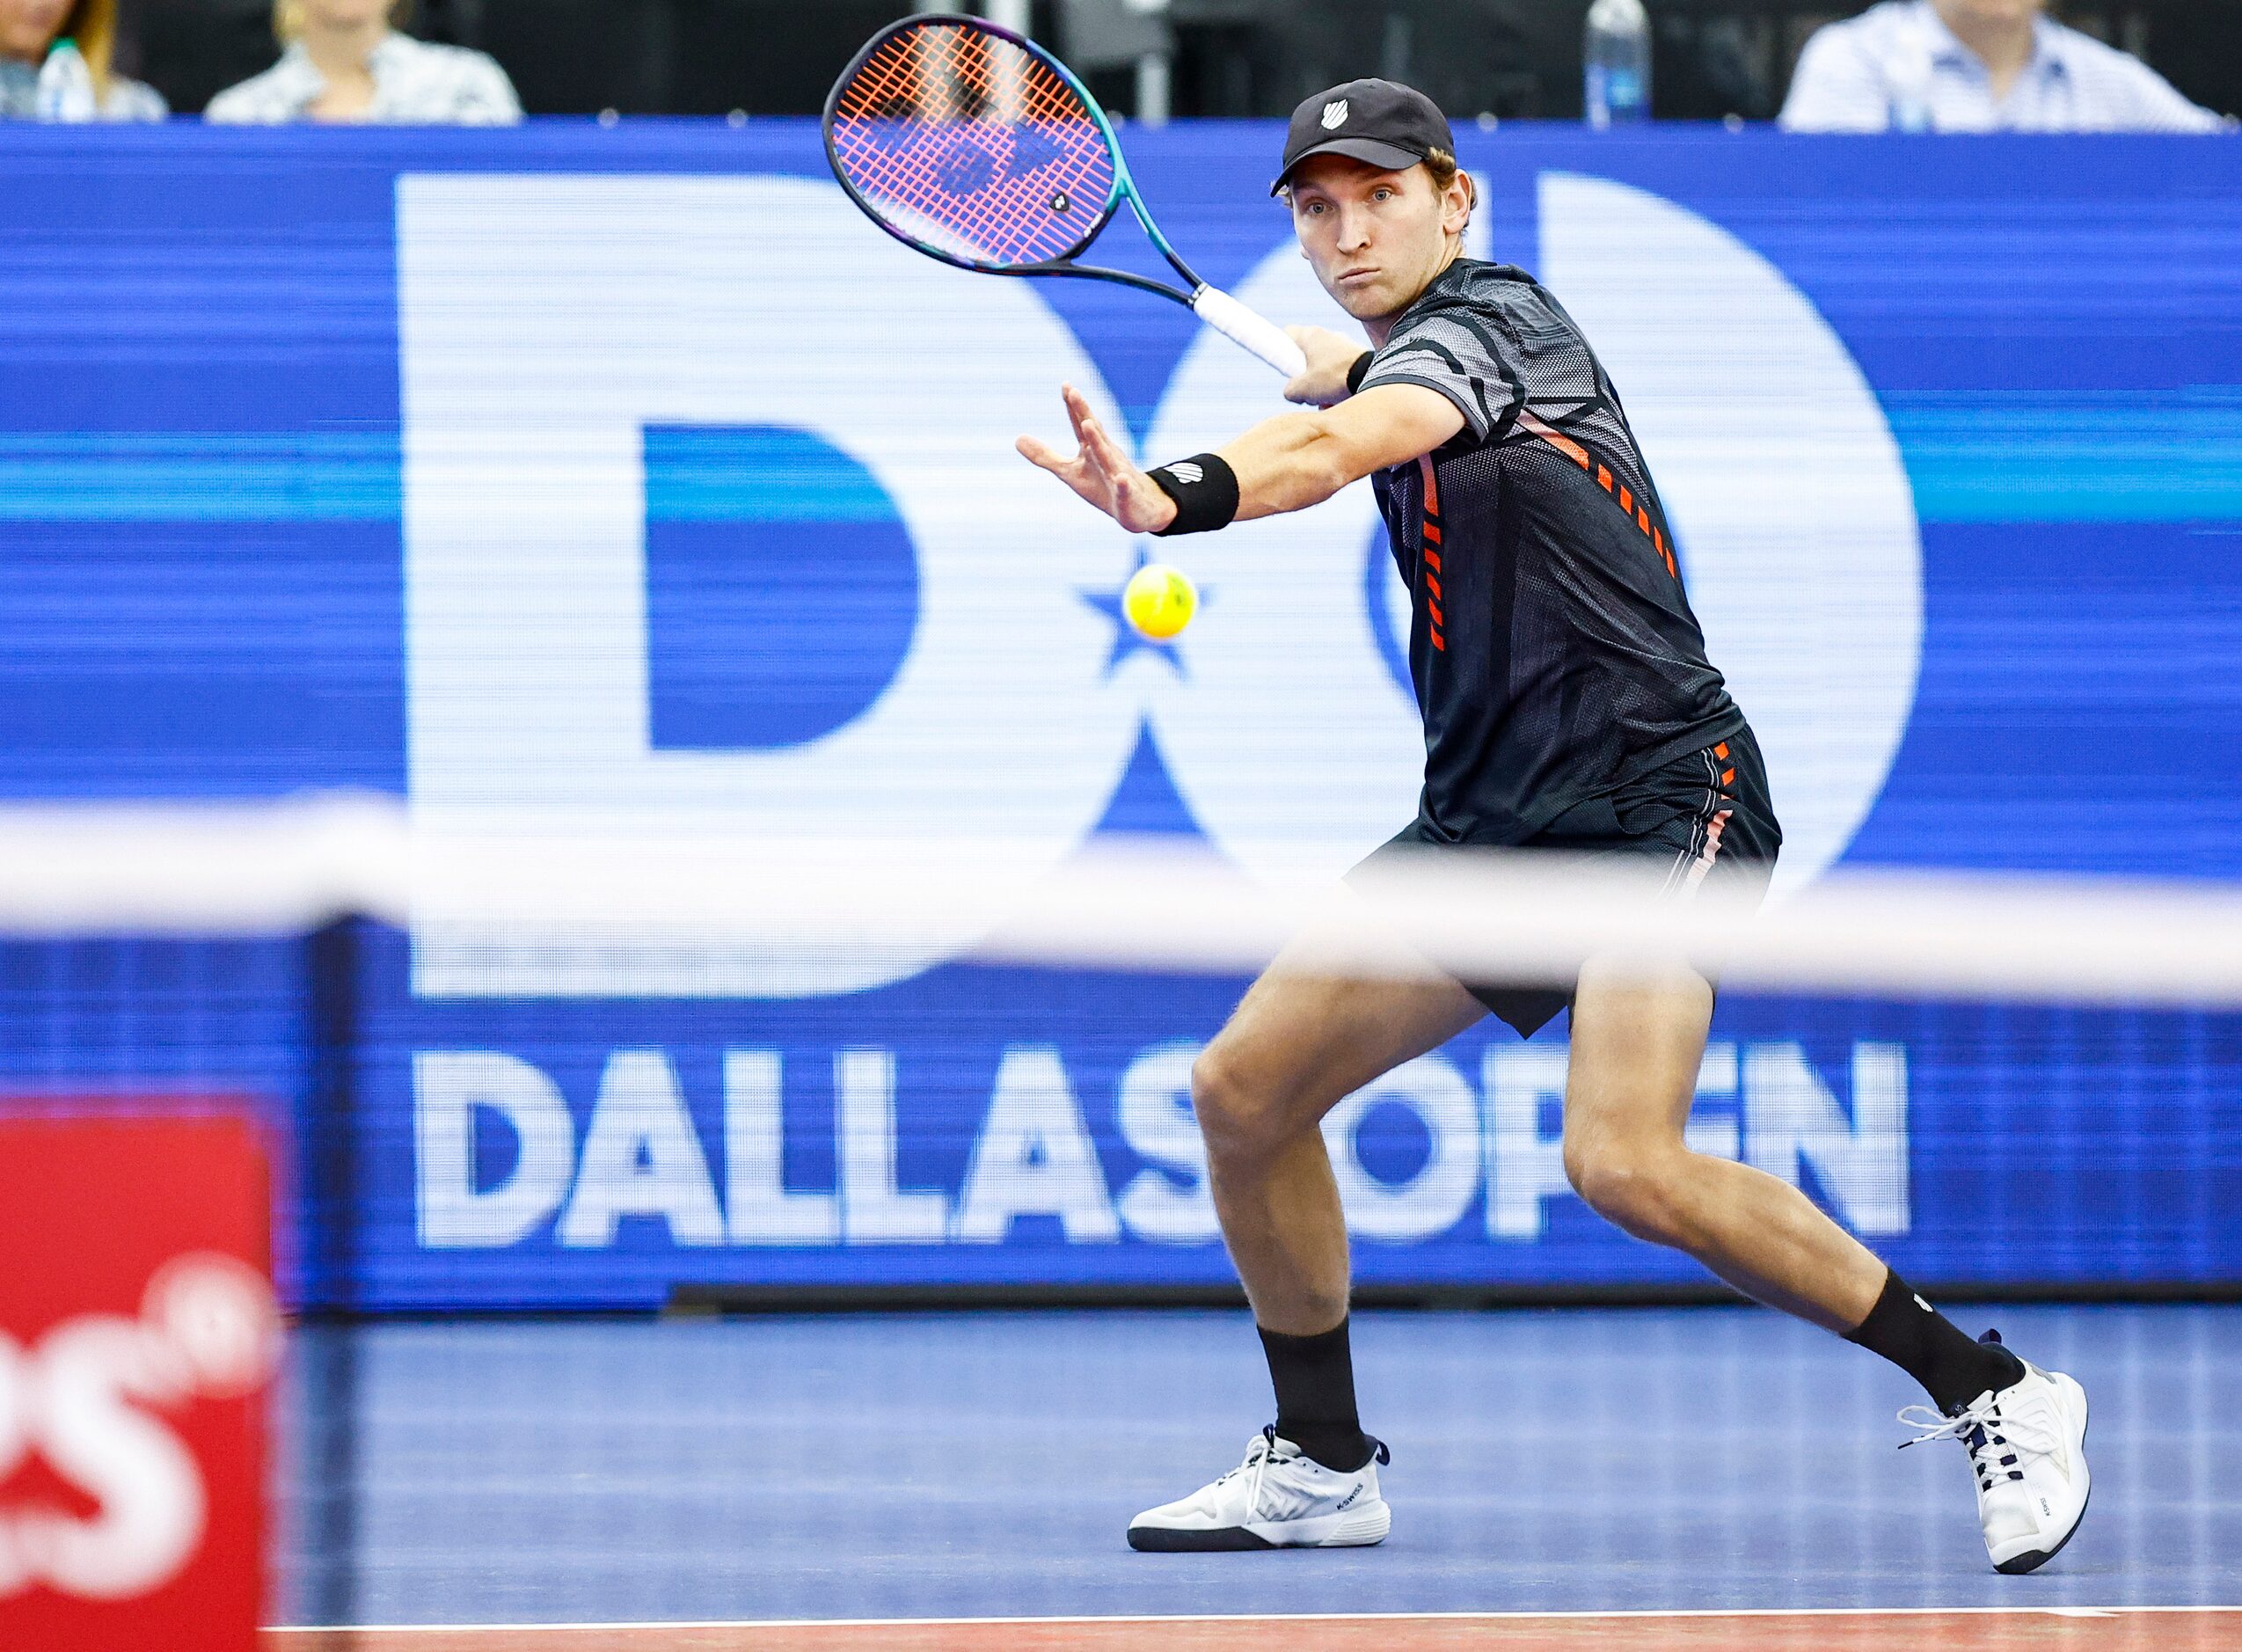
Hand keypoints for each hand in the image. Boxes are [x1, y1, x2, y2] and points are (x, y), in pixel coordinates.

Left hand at [1016, 384, 1177, 534]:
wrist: (1138, 508)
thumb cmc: (1101, 486)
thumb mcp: (1069, 471)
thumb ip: (1044, 455)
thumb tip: (1016, 439)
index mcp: (1092, 448)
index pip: (1081, 424)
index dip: (1073, 406)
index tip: (1065, 385)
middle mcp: (1106, 456)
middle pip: (1094, 432)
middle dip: (1084, 412)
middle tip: (1073, 392)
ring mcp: (1118, 474)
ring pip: (1107, 457)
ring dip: (1098, 440)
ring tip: (1087, 423)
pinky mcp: (1125, 496)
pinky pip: (1124, 489)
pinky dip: (1122, 484)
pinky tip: (1120, 478)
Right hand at [1282, 325, 1371, 407]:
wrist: (1375, 379)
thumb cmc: (1335, 379)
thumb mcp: (1302, 389)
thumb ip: (1289, 391)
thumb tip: (1292, 392)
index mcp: (1312, 336)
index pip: (1288, 333)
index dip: (1281, 347)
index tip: (1283, 364)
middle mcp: (1329, 336)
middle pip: (1307, 355)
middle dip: (1304, 376)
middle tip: (1305, 390)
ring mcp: (1345, 346)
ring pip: (1324, 367)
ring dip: (1322, 387)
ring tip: (1326, 402)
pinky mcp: (1359, 357)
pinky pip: (1341, 372)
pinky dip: (1338, 387)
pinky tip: (1341, 402)